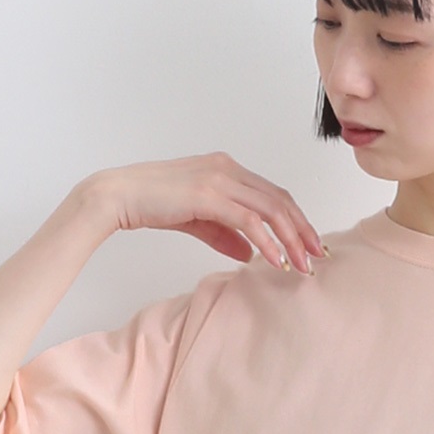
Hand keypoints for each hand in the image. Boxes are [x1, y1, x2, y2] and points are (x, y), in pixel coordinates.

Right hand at [87, 153, 325, 274]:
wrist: (117, 195)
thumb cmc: (151, 204)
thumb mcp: (196, 220)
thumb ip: (225, 234)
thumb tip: (251, 254)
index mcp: (227, 169)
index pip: (274, 195)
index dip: (295, 220)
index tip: (308, 245)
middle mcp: (228, 168)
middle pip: (281, 200)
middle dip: (302, 231)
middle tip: (316, 257)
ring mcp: (219, 178)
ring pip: (270, 209)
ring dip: (290, 239)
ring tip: (301, 265)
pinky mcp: (208, 194)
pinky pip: (249, 220)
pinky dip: (266, 241)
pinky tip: (274, 260)